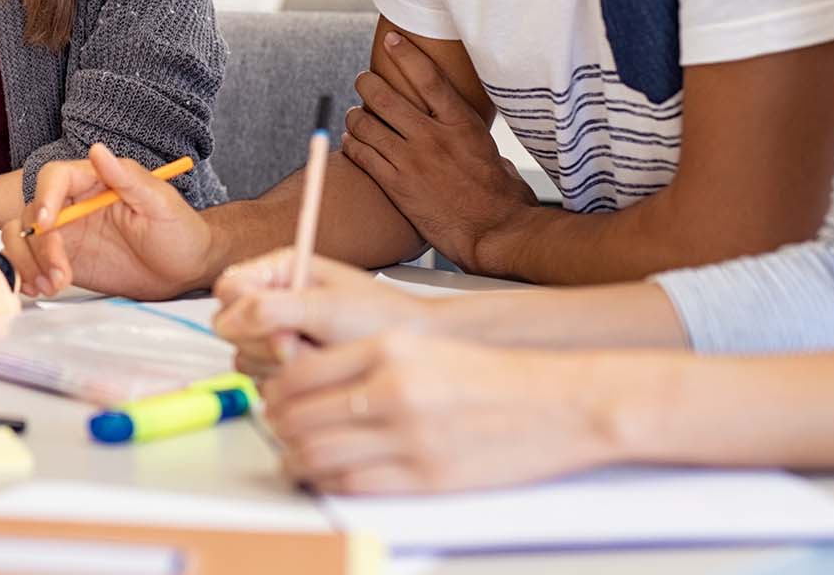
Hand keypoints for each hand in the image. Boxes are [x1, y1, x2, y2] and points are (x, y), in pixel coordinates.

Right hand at [2, 144, 216, 299]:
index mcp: (94, 181)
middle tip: (59, 272)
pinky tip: (44, 288)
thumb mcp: (160, 203)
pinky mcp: (64, 260)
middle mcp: (73, 204)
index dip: (44, 198)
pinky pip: (31, 263)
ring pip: (22, 238)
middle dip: (37, 245)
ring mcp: (66, 234)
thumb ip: (128, 178)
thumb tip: (98, 151)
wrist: (186, 270)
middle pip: (30, 212)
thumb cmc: (180, 232)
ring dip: (29, 263)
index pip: (55, 178)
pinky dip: (28, 276)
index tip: (48, 224)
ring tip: (52, 286)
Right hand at [212, 250, 434, 375]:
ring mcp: (279, 335)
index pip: (228, 289)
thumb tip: (227, 320)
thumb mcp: (326, 309)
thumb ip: (271, 310)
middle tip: (302, 344)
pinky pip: (264, 380)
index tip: (277, 325)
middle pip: (232, 328)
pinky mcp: (287, 365)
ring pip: (246, 357)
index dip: (243, 311)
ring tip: (319, 356)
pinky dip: (291, 381)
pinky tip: (320, 372)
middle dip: (268, 342)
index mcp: (280, 272)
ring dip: (280, 364)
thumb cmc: (383, 319)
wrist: (418, 348)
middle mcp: (275, 301)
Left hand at [262, 333, 611, 493]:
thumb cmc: (490, 376)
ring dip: (296, 460)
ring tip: (297, 458)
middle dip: (279, 428)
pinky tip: (329, 477)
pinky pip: (353, 485)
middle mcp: (392, 389)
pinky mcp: (426, 477)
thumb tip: (306, 383)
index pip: (299, 373)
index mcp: (387, 349)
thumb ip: (362, 361)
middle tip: (280, 431)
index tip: (276, 399)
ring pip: (318, 455)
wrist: (558, 403)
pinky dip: (329, 484)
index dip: (277, 391)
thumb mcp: (419, 349)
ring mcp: (408, 436)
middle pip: (300, 416)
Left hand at [342, 32, 537, 270]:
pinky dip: (352, 146)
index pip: (428, 79)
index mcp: (462, 125)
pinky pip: (362, 156)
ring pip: (366, 125)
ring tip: (354, 115)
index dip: (406, 55)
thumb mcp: (497, 159)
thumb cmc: (504, 200)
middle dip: (367, 84)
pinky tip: (351, 143)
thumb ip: (475, 143)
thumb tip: (474, 143)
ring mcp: (412, 160)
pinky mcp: (397, 185)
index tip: (391, 40)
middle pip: (385, 98)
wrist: (494, 233)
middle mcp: (433, 137)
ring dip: (354, 117)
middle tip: (363, 81)